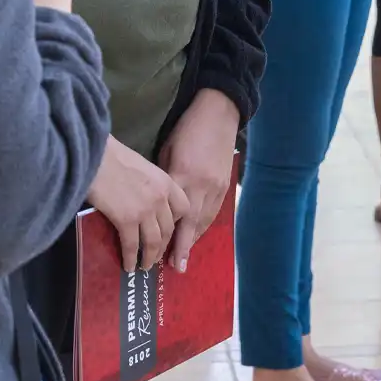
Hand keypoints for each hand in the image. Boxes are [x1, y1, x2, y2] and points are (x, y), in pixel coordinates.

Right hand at [88, 137, 192, 272]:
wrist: (94, 155)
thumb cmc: (111, 156)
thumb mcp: (141, 167)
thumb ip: (150, 185)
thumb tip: (144, 202)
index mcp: (166, 181)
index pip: (183, 208)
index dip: (178, 223)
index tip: (169, 232)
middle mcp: (161, 197)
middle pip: (169, 229)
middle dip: (163, 246)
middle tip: (156, 256)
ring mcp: (145, 210)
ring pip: (154, 241)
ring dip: (150, 257)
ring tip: (144, 266)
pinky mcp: (127, 219)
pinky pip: (132, 245)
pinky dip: (131, 258)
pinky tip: (128, 265)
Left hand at [158, 89, 239, 272]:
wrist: (219, 113)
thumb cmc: (186, 129)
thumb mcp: (167, 152)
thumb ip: (164, 179)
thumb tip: (156, 202)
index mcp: (182, 175)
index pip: (173, 215)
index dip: (167, 237)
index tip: (160, 255)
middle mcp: (201, 185)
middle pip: (191, 224)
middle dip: (183, 247)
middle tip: (175, 267)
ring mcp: (216, 186)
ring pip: (204, 220)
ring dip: (193, 239)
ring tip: (184, 256)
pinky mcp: (225, 184)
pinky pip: (213, 211)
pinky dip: (204, 225)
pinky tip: (196, 234)